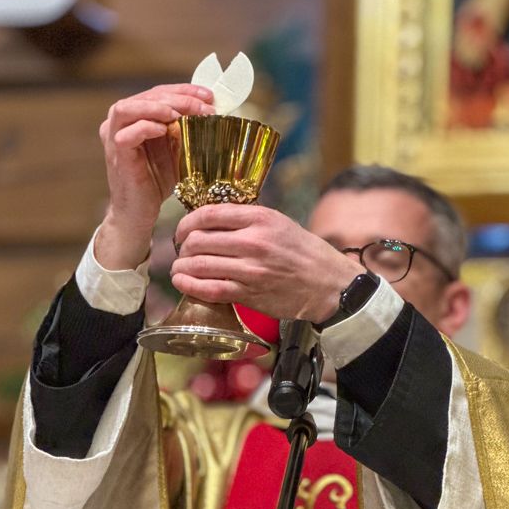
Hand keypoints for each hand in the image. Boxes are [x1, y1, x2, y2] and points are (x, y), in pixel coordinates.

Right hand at [96, 84, 214, 269]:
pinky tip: (166, 130)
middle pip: (146, 96)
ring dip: (158, 107)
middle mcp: (119, 122)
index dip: (184, 90)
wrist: (140, 213)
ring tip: (181, 115)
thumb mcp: (176, 149)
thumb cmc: (157, 181)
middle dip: (178, 98)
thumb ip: (186, 129)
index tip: (209, 96)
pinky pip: (126, 134)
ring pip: (128, 108)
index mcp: (135, 116)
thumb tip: (213, 112)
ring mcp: (114, 137)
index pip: (158, 92)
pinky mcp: (116, 155)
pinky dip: (147, 127)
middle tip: (204, 108)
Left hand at [171, 204, 362, 321]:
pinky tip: (183, 282)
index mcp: (261, 219)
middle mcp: (254, 242)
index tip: (182, 230)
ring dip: (182, 267)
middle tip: (181, 251)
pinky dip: (190, 286)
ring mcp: (251, 270)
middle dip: (182, 246)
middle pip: (199, 240)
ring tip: (179, 268)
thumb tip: (211, 221)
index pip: (208, 214)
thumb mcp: (280, 224)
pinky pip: (210, 289)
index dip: (186, 222)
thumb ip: (247, 220)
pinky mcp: (250, 294)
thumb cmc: (304, 253)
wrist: (329, 285)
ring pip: (200, 265)